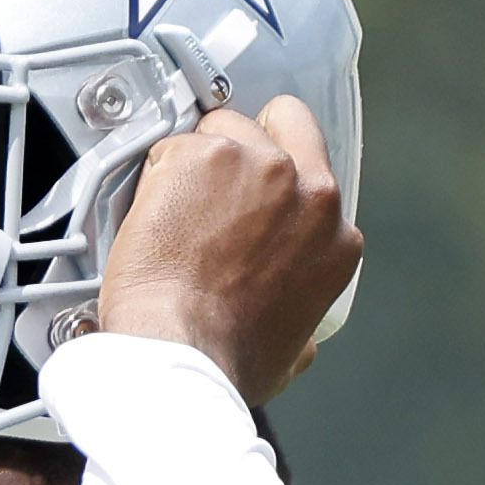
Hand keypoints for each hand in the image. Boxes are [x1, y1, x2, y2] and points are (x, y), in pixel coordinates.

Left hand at [97, 97, 362, 407]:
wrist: (177, 351)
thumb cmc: (225, 361)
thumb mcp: (291, 353)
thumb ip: (301, 322)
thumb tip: (298, 331)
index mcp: (334, 236)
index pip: (316, 170)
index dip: (278, 182)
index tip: (253, 198)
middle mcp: (304, 190)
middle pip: (280, 123)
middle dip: (250, 141)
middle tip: (213, 184)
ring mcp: (252, 165)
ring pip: (221, 127)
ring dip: (196, 161)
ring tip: (174, 214)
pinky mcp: (198, 156)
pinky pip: (170, 146)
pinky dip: (155, 175)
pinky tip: (151, 216)